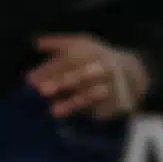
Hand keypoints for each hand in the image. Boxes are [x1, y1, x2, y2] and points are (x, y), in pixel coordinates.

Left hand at [30, 34, 146, 120]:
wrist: (132, 72)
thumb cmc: (95, 57)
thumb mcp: (80, 44)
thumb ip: (57, 43)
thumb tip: (34, 42)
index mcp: (92, 51)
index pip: (68, 59)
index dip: (49, 69)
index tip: (30, 79)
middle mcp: (102, 67)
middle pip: (81, 74)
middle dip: (62, 81)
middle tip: (41, 90)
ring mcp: (110, 85)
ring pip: (91, 94)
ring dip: (72, 102)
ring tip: (53, 111)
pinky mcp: (115, 102)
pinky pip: (99, 109)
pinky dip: (84, 114)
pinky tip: (70, 119)